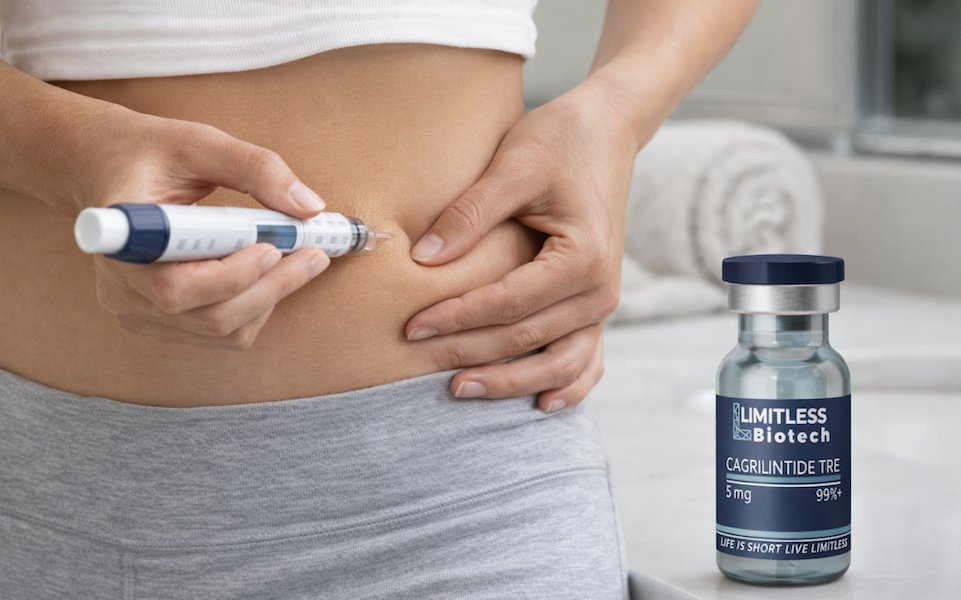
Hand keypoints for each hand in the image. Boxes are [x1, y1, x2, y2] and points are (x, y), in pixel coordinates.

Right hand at [66, 102, 330, 348]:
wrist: (108, 168)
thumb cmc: (150, 154)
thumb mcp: (201, 142)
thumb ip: (256, 168)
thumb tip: (309, 207)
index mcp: (120, 238)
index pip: (175, 286)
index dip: (230, 276)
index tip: (273, 247)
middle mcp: (121, 285)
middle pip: (209, 316)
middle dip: (271, 287)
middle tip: (313, 255)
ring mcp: (138, 310)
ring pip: (220, 330)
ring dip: (269, 298)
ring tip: (298, 260)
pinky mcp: (158, 320)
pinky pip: (219, 331)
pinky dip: (254, 306)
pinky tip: (268, 273)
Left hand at [405, 84, 639, 410]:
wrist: (609, 130)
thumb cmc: (561, 141)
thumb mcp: (513, 166)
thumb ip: (470, 214)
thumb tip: (423, 259)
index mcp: (584, 257)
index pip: (508, 303)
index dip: (457, 317)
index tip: (412, 326)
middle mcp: (601, 290)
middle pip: (527, 339)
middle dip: (470, 353)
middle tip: (417, 360)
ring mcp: (604, 302)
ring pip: (558, 363)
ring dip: (510, 382)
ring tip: (460, 388)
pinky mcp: (597, 303)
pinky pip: (587, 359)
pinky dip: (566, 385)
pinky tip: (539, 404)